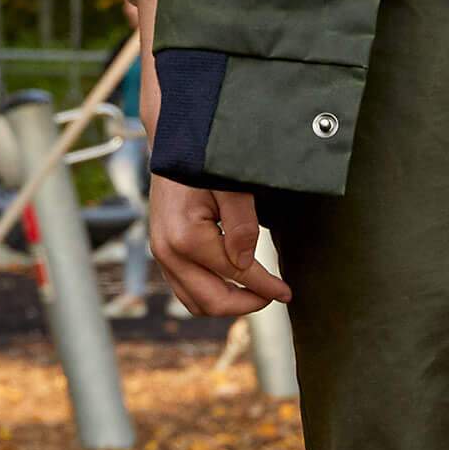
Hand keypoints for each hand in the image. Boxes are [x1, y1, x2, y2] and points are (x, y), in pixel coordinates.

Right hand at [148, 175, 291, 316]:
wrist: (172, 145)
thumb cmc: (204, 161)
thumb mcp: (230, 186)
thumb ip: (241, 225)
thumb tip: (246, 264)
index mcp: (187, 238)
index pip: (236, 274)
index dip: (265, 287)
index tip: (287, 294)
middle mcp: (168, 253)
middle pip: (211, 302)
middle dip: (247, 304)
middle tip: (274, 296)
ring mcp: (161, 256)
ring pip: (195, 303)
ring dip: (227, 304)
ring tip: (256, 294)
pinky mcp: (162, 255)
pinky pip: (185, 291)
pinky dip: (210, 295)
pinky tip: (234, 285)